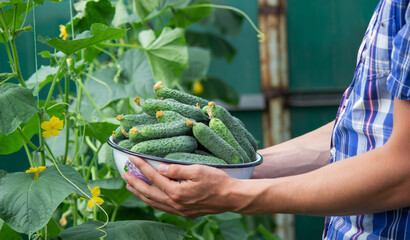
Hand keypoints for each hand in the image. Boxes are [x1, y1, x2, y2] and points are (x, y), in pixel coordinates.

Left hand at [122, 156, 239, 218]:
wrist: (231, 198)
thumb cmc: (218, 181)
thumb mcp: (197, 170)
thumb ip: (176, 169)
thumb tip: (159, 168)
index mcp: (177, 192)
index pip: (154, 177)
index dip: (141, 167)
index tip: (132, 158)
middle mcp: (175, 204)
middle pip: (149, 193)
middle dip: (135, 183)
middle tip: (124, 175)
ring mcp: (180, 210)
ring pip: (154, 203)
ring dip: (141, 194)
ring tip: (131, 186)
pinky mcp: (185, 213)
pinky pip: (163, 207)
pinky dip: (153, 201)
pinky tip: (151, 196)